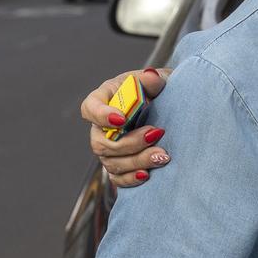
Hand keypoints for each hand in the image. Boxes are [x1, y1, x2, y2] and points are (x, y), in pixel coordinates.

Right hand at [83, 67, 171, 187]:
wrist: (167, 108)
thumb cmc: (156, 90)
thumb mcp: (156, 80)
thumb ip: (153, 79)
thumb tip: (151, 78)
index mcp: (105, 99)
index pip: (90, 108)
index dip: (100, 115)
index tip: (121, 119)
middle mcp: (101, 126)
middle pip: (102, 142)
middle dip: (129, 142)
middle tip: (155, 134)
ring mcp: (108, 148)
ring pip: (111, 162)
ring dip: (137, 161)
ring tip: (162, 156)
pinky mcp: (119, 165)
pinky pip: (117, 178)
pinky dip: (131, 179)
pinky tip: (147, 175)